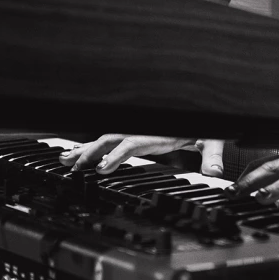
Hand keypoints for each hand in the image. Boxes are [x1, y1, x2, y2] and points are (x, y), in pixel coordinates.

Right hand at [58, 134, 224, 174]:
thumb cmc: (206, 124)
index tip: (102, 168)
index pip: (133, 142)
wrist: (204, 107)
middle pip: (112, 138)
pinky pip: (113, 140)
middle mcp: (145, 130)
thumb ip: (212, 155)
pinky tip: (79, 155)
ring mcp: (140, 131)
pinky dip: (94, 147)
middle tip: (72, 167)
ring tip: (64, 159)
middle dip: (90, 151)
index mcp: (159, 132)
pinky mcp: (139, 134)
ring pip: (108, 138)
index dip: (117, 155)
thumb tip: (214, 172)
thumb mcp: (213, 138)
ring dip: (86, 148)